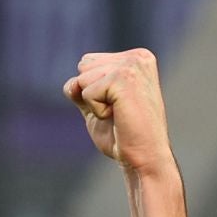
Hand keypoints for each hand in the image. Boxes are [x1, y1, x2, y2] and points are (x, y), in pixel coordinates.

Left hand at [63, 48, 173, 174]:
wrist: (144, 158)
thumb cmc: (124, 137)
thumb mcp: (97, 107)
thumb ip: (81, 89)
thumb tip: (71, 84)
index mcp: (135, 58)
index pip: (89, 62)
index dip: (93, 90)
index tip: (117, 107)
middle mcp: (137, 57)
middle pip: (84, 65)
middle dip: (91, 93)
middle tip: (117, 112)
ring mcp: (132, 65)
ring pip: (84, 77)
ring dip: (94, 103)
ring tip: (118, 114)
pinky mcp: (124, 78)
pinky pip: (87, 92)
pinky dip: (96, 111)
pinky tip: (117, 117)